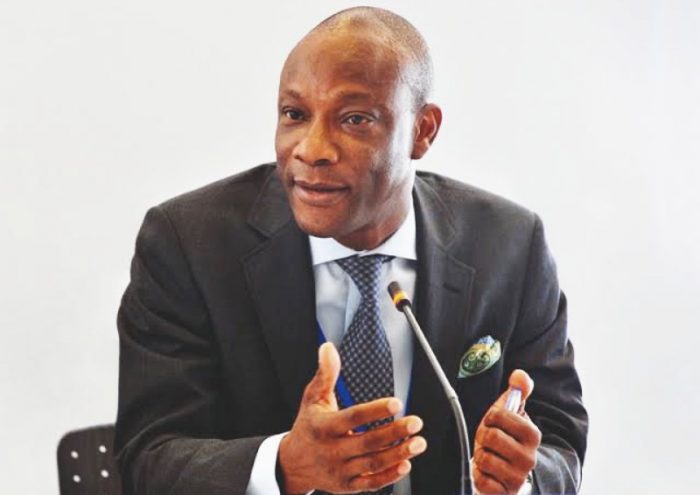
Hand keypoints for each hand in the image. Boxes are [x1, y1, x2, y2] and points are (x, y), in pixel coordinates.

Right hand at [278, 342, 426, 493]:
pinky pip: (371, 483)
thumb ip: (325, 374)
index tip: (396, 403)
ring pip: (372, 463)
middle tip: (415, 422)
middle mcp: (332, 450)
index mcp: (324, 427)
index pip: (352, 418)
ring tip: (418, 442)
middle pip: (367, 442)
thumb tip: (328, 348)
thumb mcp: (312, 398)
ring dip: (398, 454)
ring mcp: (340, 470)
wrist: (293, 463)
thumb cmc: (308, 425)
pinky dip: (389, 476)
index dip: (375, 411)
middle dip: (394, 433)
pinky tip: (405, 464)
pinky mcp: (347, 485)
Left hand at [472, 370, 540, 494]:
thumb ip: (518, 391)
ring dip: (481, 456)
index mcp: (533, 435)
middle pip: (491, 437)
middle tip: (489, 443)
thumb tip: (519, 374)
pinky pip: (481, 479)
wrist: (507, 472)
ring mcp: (518, 478)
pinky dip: (479, 475)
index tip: (494, 423)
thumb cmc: (506, 439)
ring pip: (484, 458)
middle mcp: (529, 458)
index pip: (500, 416)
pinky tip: (487, 473)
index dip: (491, 417)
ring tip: (489, 457)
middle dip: (484, 438)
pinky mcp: (505, 493)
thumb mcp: (512, 414)